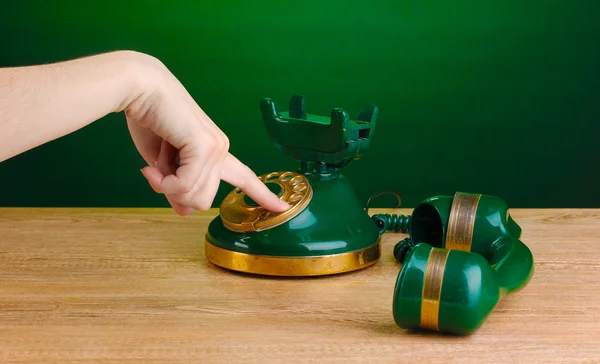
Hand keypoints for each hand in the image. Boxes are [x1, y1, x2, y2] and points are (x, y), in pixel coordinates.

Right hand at [123, 54, 289, 215]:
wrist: (139, 89)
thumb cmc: (149, 120)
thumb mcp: (163, 164)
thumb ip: (177, 186)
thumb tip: (185, 211)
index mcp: (215, 151)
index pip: (244, 177)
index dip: (262, 194)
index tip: (283, 207)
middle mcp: (220, 148)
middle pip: (203, 200)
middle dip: (175, 194)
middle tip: (155, 172)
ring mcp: (216, 146)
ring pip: (195, 197)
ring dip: (165, 186)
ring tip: (154, 161)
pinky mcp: (205, 145)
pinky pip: (185, 185)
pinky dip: (163, 183)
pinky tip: (150, 166)